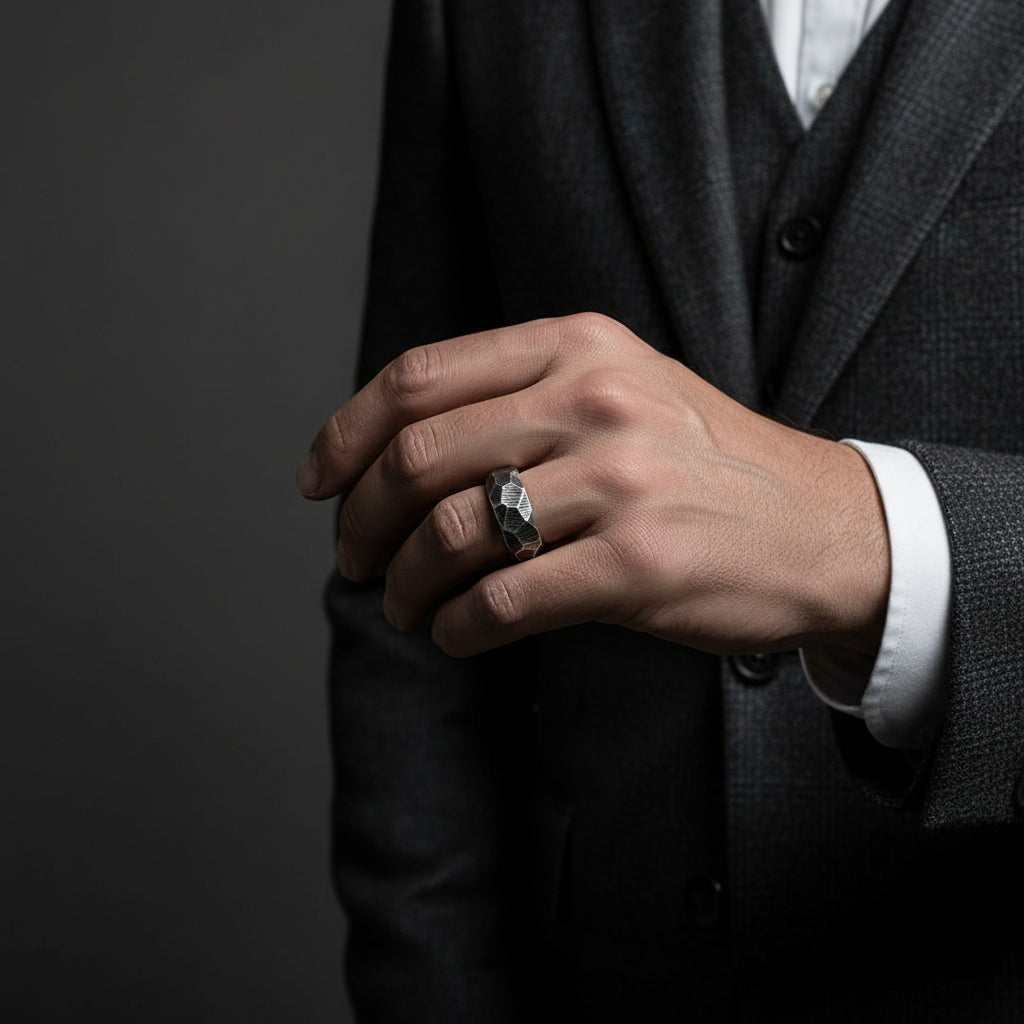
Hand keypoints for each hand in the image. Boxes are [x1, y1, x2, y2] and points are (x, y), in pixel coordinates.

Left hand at [297, 313, 888, 657]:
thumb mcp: (622, 388)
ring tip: (404, 607)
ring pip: (451, 533)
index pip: (418, 377)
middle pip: (419, 457)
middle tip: (352, 560)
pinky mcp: (636, 563)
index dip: (346, 433)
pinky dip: (455, 627)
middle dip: (360, 521)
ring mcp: (618, 480)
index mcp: (577, 345)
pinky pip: (501, 600)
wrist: (822, 524)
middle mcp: (593, 399)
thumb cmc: (703, 464)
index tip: (318, 483)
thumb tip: (399, 454)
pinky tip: (455, 635)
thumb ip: (522, 397)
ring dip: (403, 584)